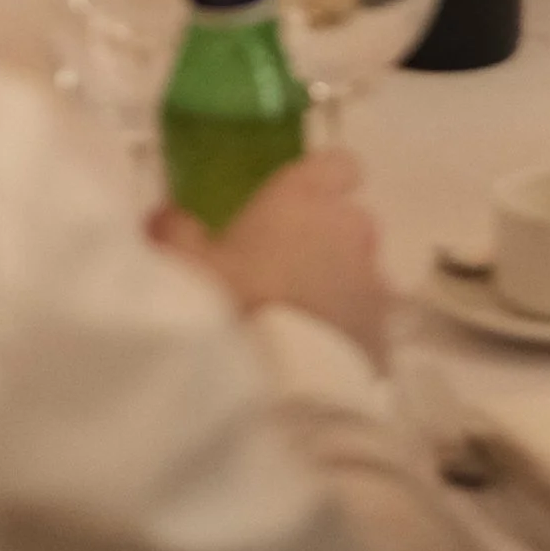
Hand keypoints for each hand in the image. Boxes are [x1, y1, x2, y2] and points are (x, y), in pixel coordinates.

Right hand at [149, 149, 390, 367]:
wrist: (280, 386)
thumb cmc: (231, 303)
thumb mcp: (185, 265)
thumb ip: (177, 233)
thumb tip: (165, 215)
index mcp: (305, 197)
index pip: (337, 164)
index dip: (324, 180)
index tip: (302, 199)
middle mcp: (350, 230)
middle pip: (348, 222)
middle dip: (325, 240)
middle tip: (282, 270)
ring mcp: (373, 282)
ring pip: (360, 273)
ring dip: (338, 287)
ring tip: (297, 321)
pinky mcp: (384, 334)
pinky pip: (367, 321)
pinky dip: (347, 330)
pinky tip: (315, 355)